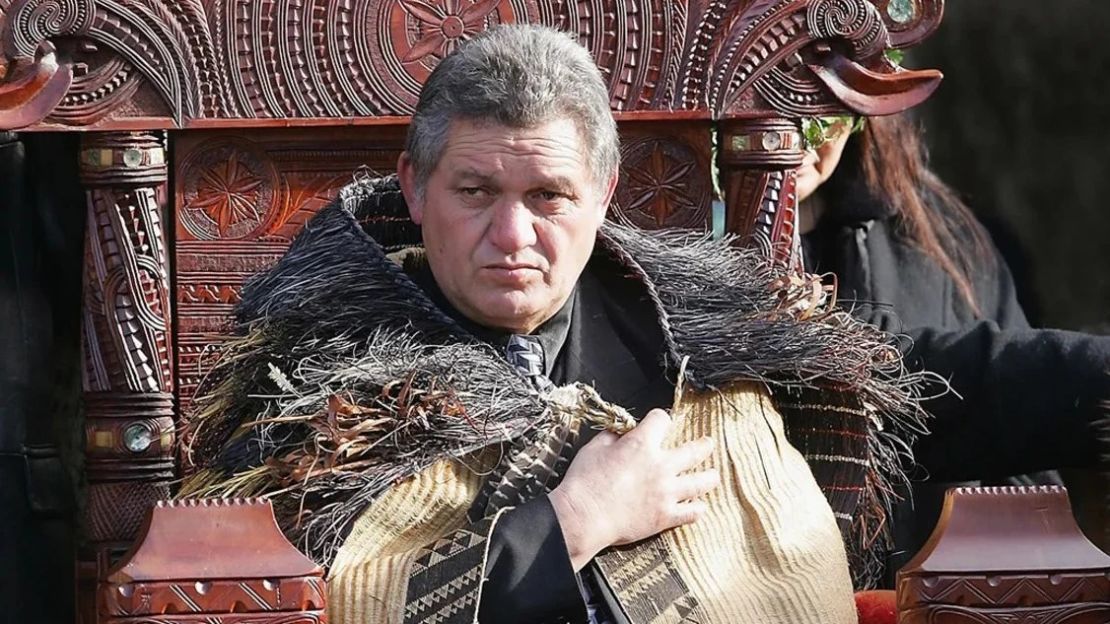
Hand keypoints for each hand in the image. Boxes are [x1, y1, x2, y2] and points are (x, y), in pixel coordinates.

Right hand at [547, 408, 718, 570]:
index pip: (662, 420)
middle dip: (704, 445)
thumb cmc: (584, 483)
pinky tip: (698, 506)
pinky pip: (692, 512)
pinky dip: (697, 508)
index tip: (659, 422)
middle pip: (694, 450)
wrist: (583, 517)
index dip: (660, 419)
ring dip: (709, 477)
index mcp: (642, 445)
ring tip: (713, 475)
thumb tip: (621, 434)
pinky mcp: (665, 516)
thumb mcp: (593, 448)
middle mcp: (660, 466)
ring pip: (701, 482)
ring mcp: (666, 492)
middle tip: (708, 444)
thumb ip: (612, 437)